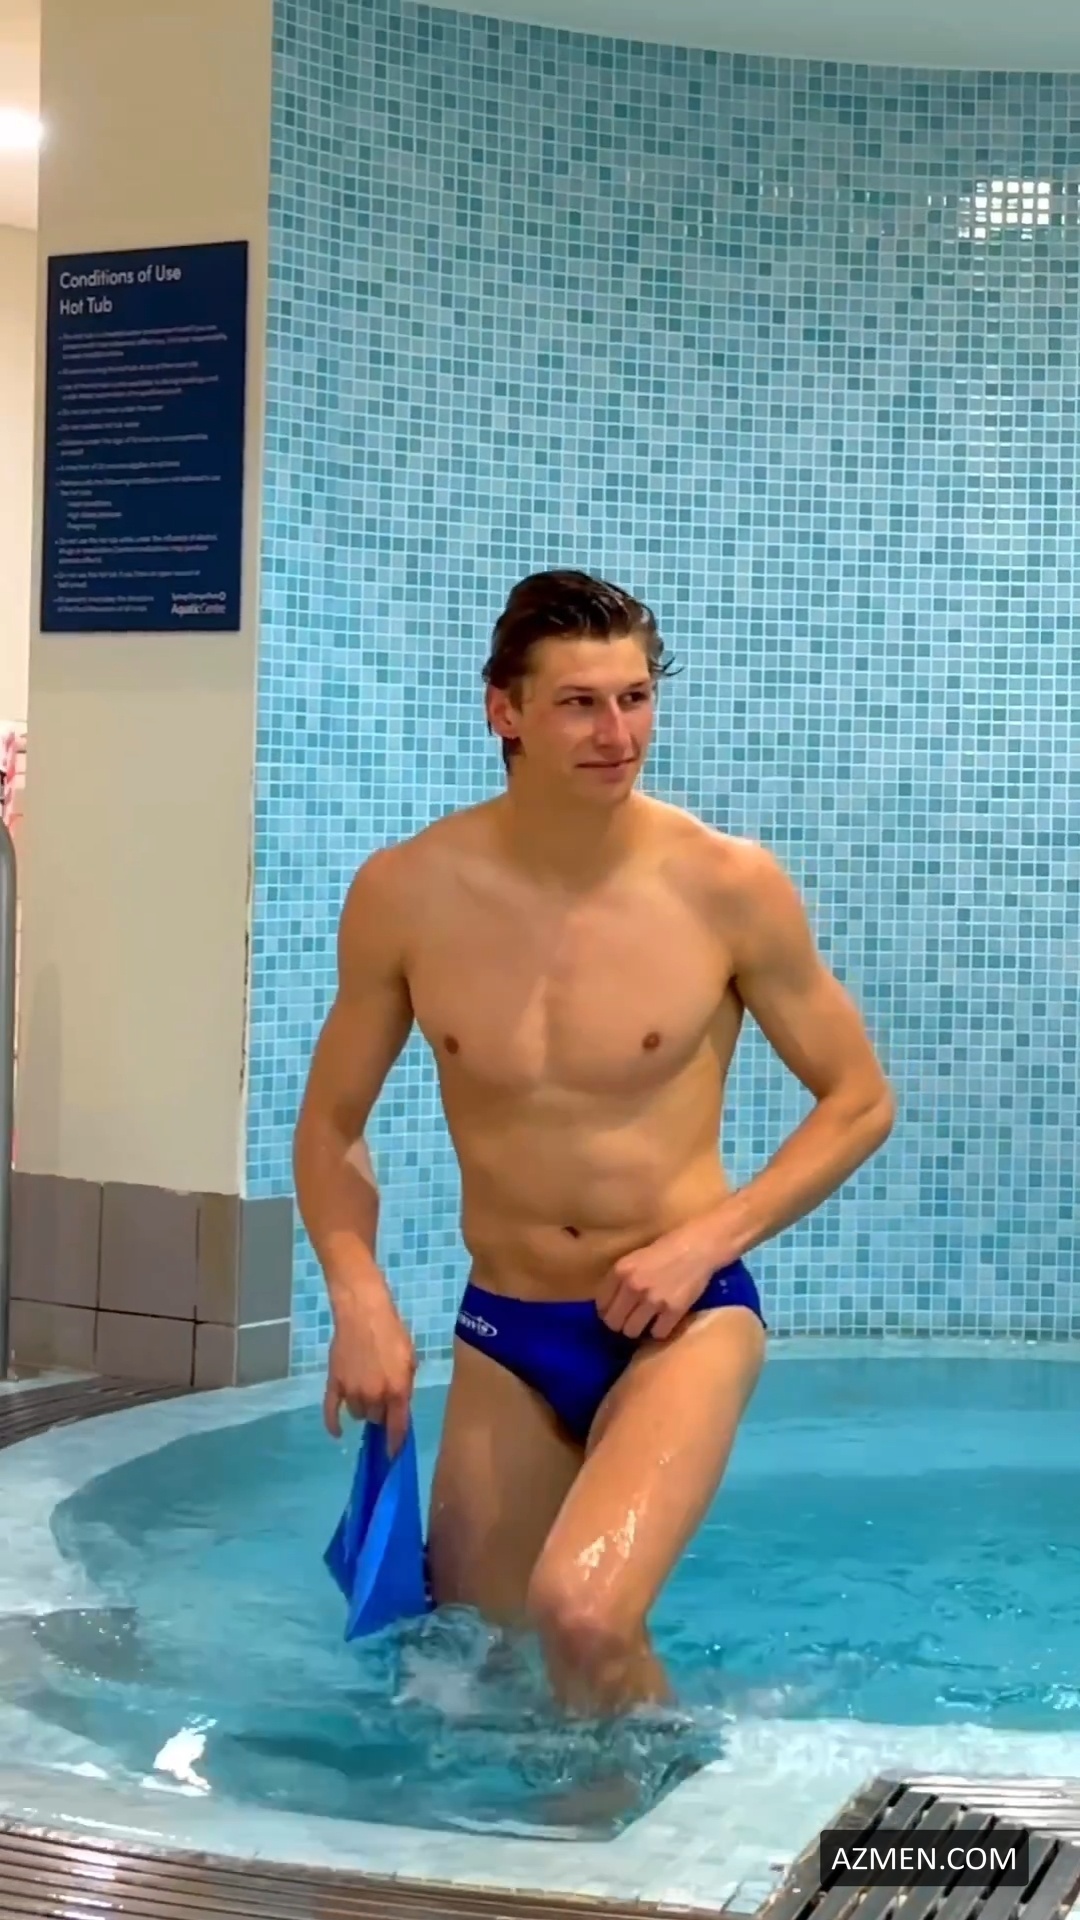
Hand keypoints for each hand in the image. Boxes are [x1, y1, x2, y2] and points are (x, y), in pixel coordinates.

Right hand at [323, 1282, 416, 1455]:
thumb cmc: (392, 1332)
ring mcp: (352, 1391)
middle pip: (377, 1419)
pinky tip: (336, 1432)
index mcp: (398, 1390)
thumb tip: (400, 1404)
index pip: (398, 1427)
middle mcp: (375, 1396)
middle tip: (383, 1397)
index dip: (396, 1443)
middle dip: (382, 1412)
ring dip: (363, 1408)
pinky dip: (333, 1423)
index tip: (393, 1455)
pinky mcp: (334, 1383)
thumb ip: (405, 1385)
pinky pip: (331, 1411)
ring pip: (358, 1414)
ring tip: (366, 1391)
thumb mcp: (410, 1359)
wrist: (363, 1313)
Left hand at [596, 1219, 725, 1341]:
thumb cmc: (667, 1249)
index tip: (617, 1312)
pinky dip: (660, 1330)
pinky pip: (657, 1334)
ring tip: (648, 1321)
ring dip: (639, 1329)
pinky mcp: (673, 1310)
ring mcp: (653, 1299)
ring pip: (632, 1331)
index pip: (601, 1305)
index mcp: (620, 1270)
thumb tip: (609, 1305)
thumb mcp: (635, 1258)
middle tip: (631, 1320)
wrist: (699, 1246)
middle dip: (621, 1323)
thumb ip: (620, 1279)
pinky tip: (664, 1320)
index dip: (608, 1311)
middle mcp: (633, 1286)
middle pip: (614, 1323)